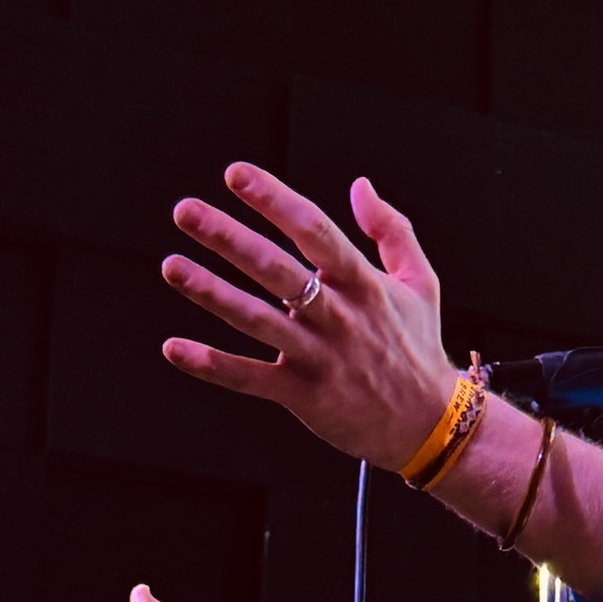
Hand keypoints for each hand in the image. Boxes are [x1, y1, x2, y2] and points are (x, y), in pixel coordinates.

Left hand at [162, 164, 457, 471]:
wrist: (430, 427)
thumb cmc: (417, 352)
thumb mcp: (421, 284)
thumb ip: (392, 229)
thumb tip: (360, 186)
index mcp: (363, 285)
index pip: (315, 231)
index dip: (275, 200)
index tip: (236, 175)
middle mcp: (339, 319)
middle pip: (279, 271)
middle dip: (229, 238)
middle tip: (186, 211)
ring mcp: (320, 359)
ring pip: (259, 321)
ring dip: (212, 293)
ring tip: (173, 267)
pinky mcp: (305, 397)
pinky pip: (251, 379)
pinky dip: (213, 366)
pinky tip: (176, 349)